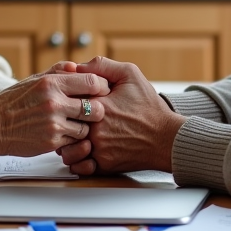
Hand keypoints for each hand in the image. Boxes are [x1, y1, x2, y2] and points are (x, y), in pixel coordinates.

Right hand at [0, 71, 108, 155]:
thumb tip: (77, 66)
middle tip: (93, 111)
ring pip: (87, 127)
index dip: (101, 87)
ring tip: (74, 123)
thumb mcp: (33, 80)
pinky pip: (74, 141)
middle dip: (97, 110)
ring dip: (84, 127)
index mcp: (51, 83)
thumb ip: (57, 71)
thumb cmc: (12, 101)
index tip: (101, 91)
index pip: (92, 82)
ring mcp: (53, 124)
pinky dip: (71, 139)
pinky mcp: (51, 142)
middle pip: (96, 108)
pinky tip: (62, 134)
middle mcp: (54, 102)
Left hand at [57, 56, 184, 174]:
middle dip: (65, 119)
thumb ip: (102, 65)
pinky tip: (84, 150)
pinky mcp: (103, 165)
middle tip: (71, 116)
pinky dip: (78, 160)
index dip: (69, 97)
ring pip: (67, 147)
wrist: (166, 138)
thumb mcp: (130, 74)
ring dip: (68, 142)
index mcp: (97, 104)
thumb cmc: (149, 107)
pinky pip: (78, 165)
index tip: (74, 98)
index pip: (67, 98)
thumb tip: (78, 66)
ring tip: (77, 135)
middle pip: (64, 123)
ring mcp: (98, 148)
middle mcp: (94, 128)